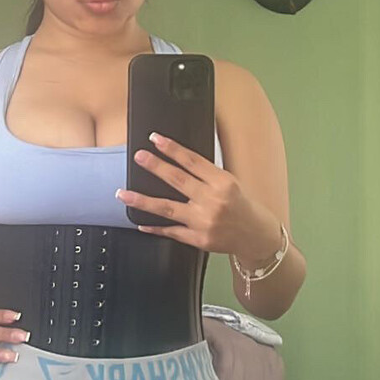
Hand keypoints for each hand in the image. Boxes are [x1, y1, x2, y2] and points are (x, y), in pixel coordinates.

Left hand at [117, 134, 279, 261]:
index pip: (192, 161)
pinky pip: (172, 232)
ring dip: (143, 200)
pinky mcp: (199, 239)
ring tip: (123, 193)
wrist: (256, 235)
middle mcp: (213, 201)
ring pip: (168, 208)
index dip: (172, 149)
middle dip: (156, 167)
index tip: (155, 139)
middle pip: (178, 180)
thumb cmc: (242, 205)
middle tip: (139, 157)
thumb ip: (206, 174)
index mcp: (223, 182)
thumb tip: (177, 160)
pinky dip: (155, 228)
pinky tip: (140, 223)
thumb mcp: (230, 182)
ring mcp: (204, 222)